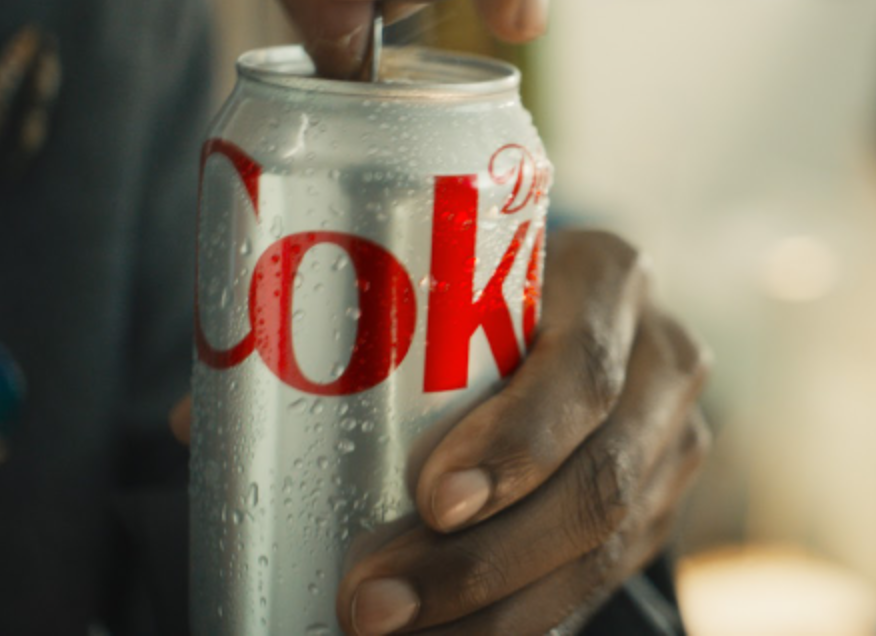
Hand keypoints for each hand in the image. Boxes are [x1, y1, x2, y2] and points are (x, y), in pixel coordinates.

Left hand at [169, 231, 710, 633]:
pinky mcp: (665, 500)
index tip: (430, 499)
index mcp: (607, 277)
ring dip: (496, 610)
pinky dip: (525, 620)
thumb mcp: (442, 275)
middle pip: (600, 477)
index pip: (582, 367)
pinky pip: (605, 577)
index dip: (518, 442)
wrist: (584, 303)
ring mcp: (674, 437)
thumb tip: (201, 421)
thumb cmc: (487, 283)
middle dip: (483, 560)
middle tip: (371, 603)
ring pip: (608, 545)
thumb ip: (335, 330)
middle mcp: (662, 355)